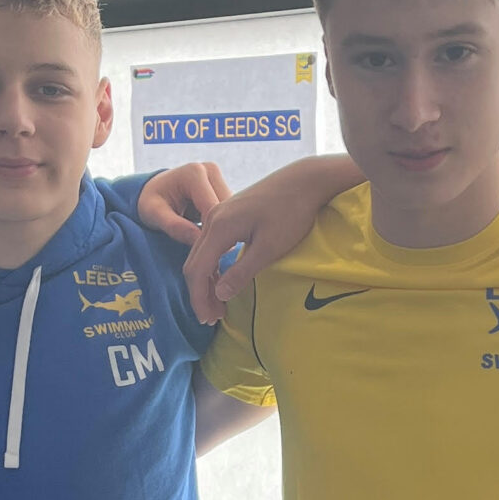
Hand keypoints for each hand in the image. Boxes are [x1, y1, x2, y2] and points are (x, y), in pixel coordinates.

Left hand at [137, 162, 231, 246]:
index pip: (212, 208)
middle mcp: (210, 170)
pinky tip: (214, 238)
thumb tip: (200, 239)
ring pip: (232, 211)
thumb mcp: (154, 214)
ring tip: (210, 247)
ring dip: (223, 230)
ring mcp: (218, 178)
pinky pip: (230, 211)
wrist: (153, 190)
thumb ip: (175, 226)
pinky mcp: (223, 187)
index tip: (206, 255)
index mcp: (194, 173)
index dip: (211, 233)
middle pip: (226, 209)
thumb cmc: (149, 202)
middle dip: (218, 232)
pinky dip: (223, 226)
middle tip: (209, 255)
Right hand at [181, 155, 360, 325]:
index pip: (197, 270)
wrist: (304, 180)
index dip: (200, 298)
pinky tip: (224, 279)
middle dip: (200, 293)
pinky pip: (211, 244)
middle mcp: (212, 219)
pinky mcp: (229, 213)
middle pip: (194, 263)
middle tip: (213, 318)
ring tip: (219, 303)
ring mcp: (219, 214)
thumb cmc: (291, 212)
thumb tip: (220, 295)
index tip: (209, 320)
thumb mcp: (269, 248)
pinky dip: (213, 266)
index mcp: (219, 228)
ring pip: (201, 253)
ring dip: (207, 280)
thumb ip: (242, 272)